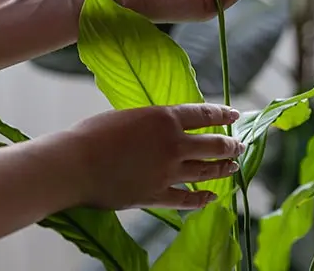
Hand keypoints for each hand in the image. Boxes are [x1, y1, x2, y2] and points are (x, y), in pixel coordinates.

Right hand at [59, 104, 244, 209]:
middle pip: (214, 145)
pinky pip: (186, 198)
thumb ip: (154, 121)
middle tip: (240, 146)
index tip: (235, 115)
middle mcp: (173, 144)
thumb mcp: (130, 116)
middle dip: (231, 146)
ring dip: (222, 169)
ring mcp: (167, 171)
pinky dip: (201, 198)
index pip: (205, 115)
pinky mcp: (156, 195)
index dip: (224, 115)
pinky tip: (211, 197)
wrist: (73, 164)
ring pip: (205, 171)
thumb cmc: (93, 134)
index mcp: (165, 117)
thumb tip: (168, 127)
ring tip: (233, 168)